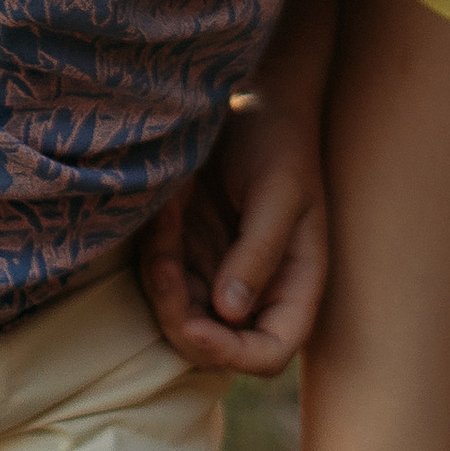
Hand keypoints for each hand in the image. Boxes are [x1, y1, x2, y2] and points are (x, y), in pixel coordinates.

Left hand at [139, 89, 329, 376]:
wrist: (252, 96)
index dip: (231, 354)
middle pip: (214, 346)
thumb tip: (231, 311)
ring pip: (178, 314)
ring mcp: (219, 273)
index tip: (192, 326)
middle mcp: (258, 290)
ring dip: (160, 281)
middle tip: (161, 261)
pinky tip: (164, 209)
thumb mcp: (278, 191)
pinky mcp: (189, 252)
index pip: (269, 352)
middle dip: (178, 317)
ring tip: (166, 217)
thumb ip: (258, 252)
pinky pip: (161, 276)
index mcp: (296, 283)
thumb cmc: (277, 138)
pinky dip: (153, 254)